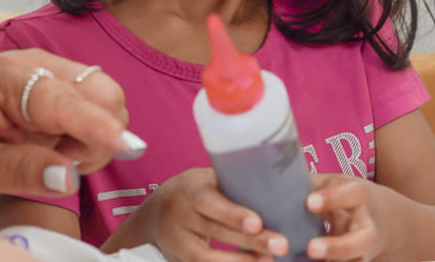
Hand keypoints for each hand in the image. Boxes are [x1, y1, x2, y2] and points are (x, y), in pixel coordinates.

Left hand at [0, 48, 142, 200]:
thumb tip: (68, 178)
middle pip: (100, 92)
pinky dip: (89, 127)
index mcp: (7, 79)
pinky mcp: (58, 77)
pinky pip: (94, 99)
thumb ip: (21, 170)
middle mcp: (35, 63)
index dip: (98, 126)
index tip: (126, 148)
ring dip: (95, 133)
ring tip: (52, 154)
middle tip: (60, 163)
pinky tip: (57, 143)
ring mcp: (50, 67)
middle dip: (98, 135)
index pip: (66, 100)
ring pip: (104, 96)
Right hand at [133, 168, 286, 261]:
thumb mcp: (206, 180)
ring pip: (206, 257)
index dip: (232, 214)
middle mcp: (177, 215)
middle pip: (214, 231)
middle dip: (249, 241)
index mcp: (188, 188)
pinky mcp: (177, 260)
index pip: (208, 201)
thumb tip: (277, 186)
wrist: (153, 214)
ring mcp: (174, 241)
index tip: (257, 223)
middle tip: (280, 245)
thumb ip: (231, 185)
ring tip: (269, 261)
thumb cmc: (194, 192)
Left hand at [303, 174, 380, 261]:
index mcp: (360, 196)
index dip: (331, 199)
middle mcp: (367, 226)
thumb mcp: (334, 182)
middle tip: (311, 249)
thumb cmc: (346, 194)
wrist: (384, 218)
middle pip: (359, 241)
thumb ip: (311, 183)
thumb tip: (278, 182)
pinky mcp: (359, 261)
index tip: (309, 202)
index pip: (351, 196)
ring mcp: (365, 250)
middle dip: (336, 248)